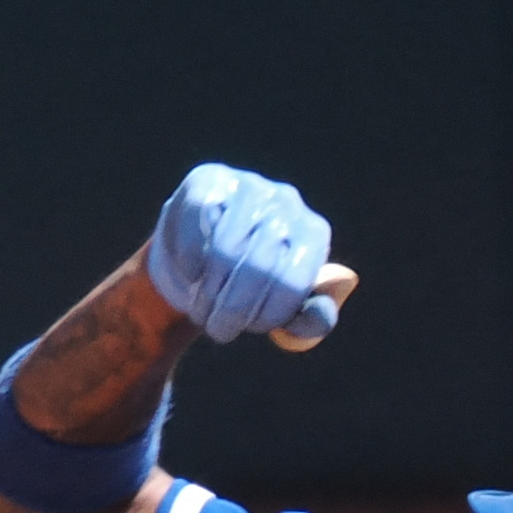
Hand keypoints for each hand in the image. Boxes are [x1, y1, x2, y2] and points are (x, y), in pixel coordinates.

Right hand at [143, 161, 338, 345]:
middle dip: (234, 308)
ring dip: (208, 290)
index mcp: (313, 234)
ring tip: (202, 309)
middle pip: (259, 266)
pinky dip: (190, 257)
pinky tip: (191, 274)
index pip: (294, 282)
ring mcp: (249, 187)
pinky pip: (199, 220)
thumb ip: (308, 320)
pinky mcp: (209, 180)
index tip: (250, 330)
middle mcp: (287, 203)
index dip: (268, 314)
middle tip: (219, 331)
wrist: (200, 257)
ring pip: (226, 246)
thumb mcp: (280, 310)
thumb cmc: (248, 287)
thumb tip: (322, 315)